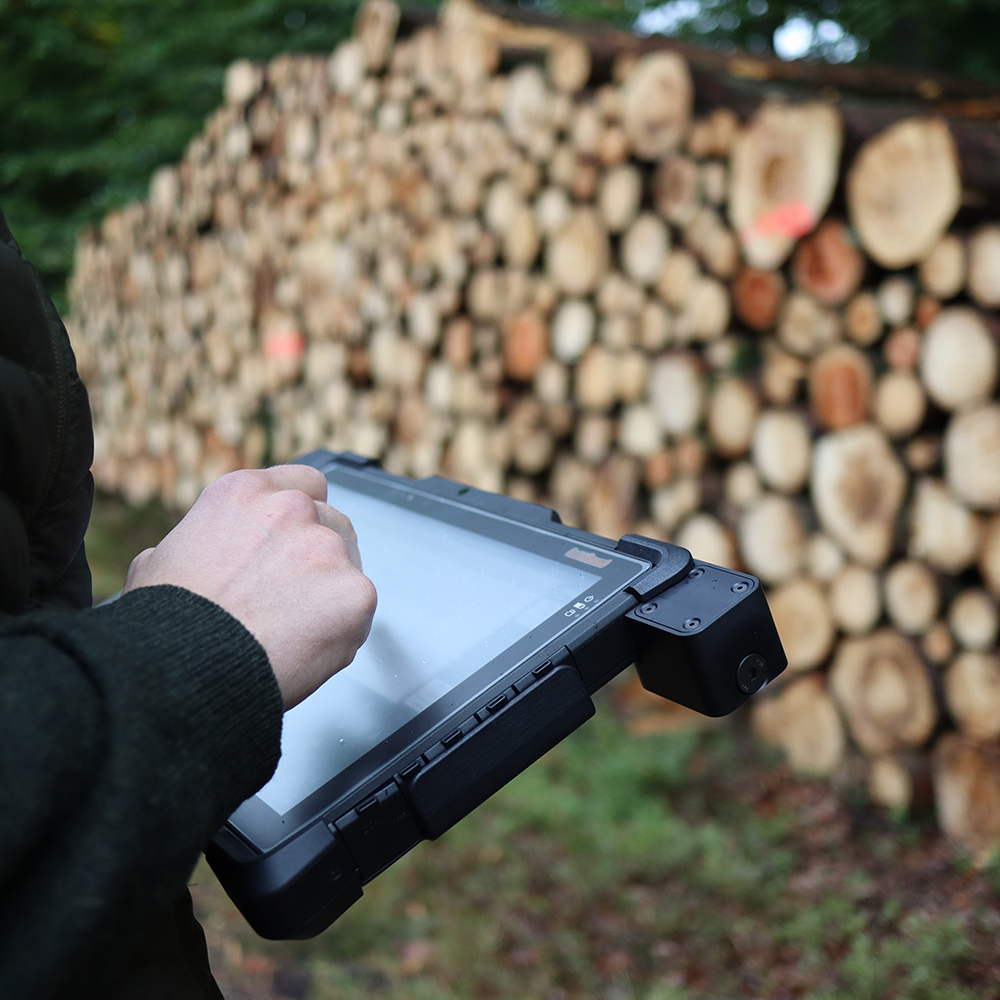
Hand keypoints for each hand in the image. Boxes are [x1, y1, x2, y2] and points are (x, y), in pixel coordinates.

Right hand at [122, 465, 376, 708]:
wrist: (184, 671)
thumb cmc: (165, 626)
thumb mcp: (155, 565)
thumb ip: (194, 546)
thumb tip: (194, 556)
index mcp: (243, 493)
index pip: (302, 483)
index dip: (300, 515)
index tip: (293, 539)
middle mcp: (291, 509)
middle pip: (330, 521)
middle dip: (315, 555)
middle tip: (289, 596)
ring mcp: (327, 548)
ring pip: (349, 562)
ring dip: (331, 587)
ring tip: (291, 627)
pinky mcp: (355, 591)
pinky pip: (359, 607)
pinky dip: (342, 627)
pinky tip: (307, 647)